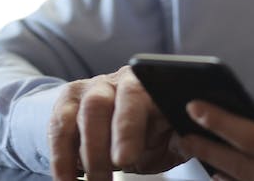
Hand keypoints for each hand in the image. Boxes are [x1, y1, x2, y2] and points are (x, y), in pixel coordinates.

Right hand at [46, 65, 184, 179]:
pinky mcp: (66, 104)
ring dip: (84, 156)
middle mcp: (115, 82)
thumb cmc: (155, 132)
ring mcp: (88, 90)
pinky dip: (60, 159)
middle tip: (105, 178)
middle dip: (99, 144)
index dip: (127, 127)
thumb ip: (181, 138)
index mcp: (147, 85)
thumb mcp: (171, 137)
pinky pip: (58, 130)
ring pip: (76, 117)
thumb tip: (194, 141)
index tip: (125, 159)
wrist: (124, 123)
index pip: (136, 97)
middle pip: (99, 105)